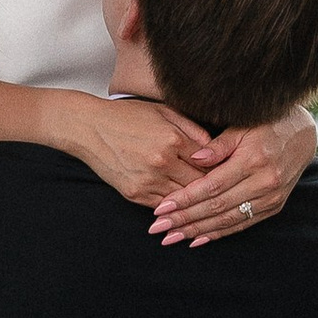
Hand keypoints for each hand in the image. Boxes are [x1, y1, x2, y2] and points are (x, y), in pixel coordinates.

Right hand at [70, 90, 216, 207]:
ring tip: (207, 200)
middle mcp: (162, 162)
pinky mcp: (135, 194)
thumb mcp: (164, 112)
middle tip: (223, 188)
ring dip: (195, 200)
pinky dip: (175, 205)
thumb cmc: (127, 116)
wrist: (89, 128)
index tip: (229, 170)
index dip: (221, 167)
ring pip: (184, 199)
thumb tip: (216, 147)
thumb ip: (193, 129)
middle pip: (200, 184)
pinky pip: (164, 205)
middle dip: (212, 186)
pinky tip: (182, 203)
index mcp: (173, 139)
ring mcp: (148, 180)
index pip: (210, 161)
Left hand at [149, 103, 317, 244]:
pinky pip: (242, 224)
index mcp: (253, 159)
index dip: (184, 199)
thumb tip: (194, 158)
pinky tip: (197, 240)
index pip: (211, 186)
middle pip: (216, 206)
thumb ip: (218, 145)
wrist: (303, 135)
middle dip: (184, 219)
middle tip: (158, 229)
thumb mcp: (242, 125)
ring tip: (172, 237)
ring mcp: (271, 197)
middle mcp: (264, 182)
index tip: (161, 209)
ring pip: (228, 220)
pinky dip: (219, 233)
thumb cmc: (266, 124)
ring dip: (197, 231)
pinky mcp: (274, 207)